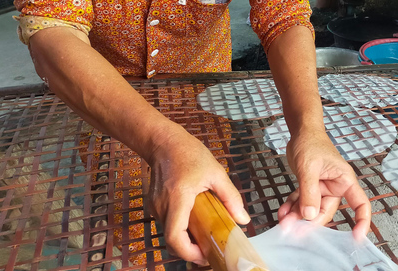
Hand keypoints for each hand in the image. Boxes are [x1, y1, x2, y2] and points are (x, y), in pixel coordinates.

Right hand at [146, 128, 249, 264]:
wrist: (163, 141)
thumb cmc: (189, 153)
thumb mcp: (216, 173)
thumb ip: (230, 197)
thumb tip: (243, 219)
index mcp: (177, 199)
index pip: (175, 238)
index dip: (189, 253)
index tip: (205, 256)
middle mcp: (162, 206)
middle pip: (172, 241)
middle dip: (190, 250)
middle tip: (210, 250)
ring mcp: (155, 206)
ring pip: (169, 234)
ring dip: (185, 240)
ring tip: (205, 237)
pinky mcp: (154, 204)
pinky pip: (167, 223)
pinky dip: (180, 230)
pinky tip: (195, 223)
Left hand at [278, 131, 370, 240]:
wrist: (300, 132)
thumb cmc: (311, 142)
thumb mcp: (309, 167)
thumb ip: (309, 191)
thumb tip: (309, 216)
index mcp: (344, 180)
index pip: (360, 204)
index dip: (361, 221)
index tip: (356, 238)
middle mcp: (335, 187)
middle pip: (326, 212)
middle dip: (310, 222)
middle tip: (293, 230)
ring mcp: (322, 189)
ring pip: (311, 209)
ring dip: (297, 216)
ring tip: (283, 221)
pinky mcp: (310, 188)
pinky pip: (302, 202)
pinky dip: (292, 207)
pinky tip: (282, 212)